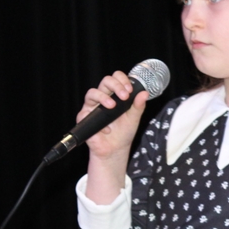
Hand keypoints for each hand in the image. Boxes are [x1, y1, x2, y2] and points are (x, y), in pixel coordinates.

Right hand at [80, 72, 148, 204]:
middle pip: (105, 81)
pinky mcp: (84, 117)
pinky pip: (86, 112)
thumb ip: (138, 106)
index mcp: (115, 94)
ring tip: (112, 106)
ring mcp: (92, 106)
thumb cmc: (123, 132)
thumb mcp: (134, 118)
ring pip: (92, 92)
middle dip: (115, 85)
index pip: (116, 78)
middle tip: (124, 95)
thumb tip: (144, 93)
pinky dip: (97, 119)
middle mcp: (103, 97)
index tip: (130, 90)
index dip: (122, 80)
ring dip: (103, 97)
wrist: (115, 150)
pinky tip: (107, 129)